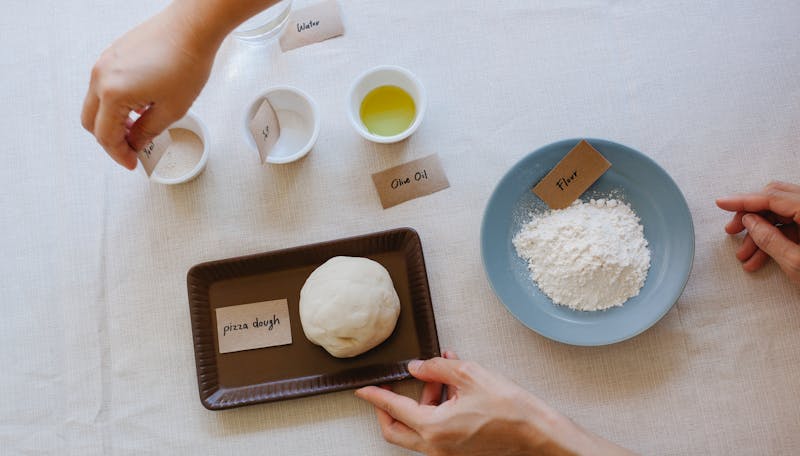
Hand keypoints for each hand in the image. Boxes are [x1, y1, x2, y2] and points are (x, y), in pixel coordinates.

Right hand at [81, 2, 221, 169]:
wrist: (192, 28)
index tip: (133, 163)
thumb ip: (148, 133)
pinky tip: (141, 105)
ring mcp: (104, 62)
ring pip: (96, 103)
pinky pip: (104, 85)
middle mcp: (100, 76)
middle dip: (111, 140)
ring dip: (113, 120)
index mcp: (112, 93)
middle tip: (133, 149)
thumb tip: (136, 145)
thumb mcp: (172, 110)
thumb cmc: (186, 62)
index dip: (119, 155)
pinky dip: (116, 102)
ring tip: (139, 127)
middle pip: (92, 121)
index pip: (106, 136)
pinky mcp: (113, 54)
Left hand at [355, 352, 631, 455]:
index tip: (362, 389)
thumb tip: (416, 367)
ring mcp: (447, 452)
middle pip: (396, 430)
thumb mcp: (470, 374)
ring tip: (439, 377)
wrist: (538, 433)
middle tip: (389, 390)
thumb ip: (437, 368)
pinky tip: (453, 388)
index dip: (375, 396)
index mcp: (434, 427)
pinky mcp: (459, 451)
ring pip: (417, 431)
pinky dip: (436, 412)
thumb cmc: (510, 406)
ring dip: (420, 404)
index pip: (393, 408)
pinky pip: (436, 432)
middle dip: (388, 409)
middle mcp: (436, 446)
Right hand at [716, 181, 799, 283]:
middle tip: (732, 232)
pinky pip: (793, 227)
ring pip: (783, 215)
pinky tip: (759, 259)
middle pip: (777, 200)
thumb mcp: (796, 262)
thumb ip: (769, 238)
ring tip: (744, 256)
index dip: (743, 200)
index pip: (773, 196)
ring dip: (761, 233)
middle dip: (751, 217)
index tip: (721, 203)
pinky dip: (775, 240)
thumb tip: (749, 221)